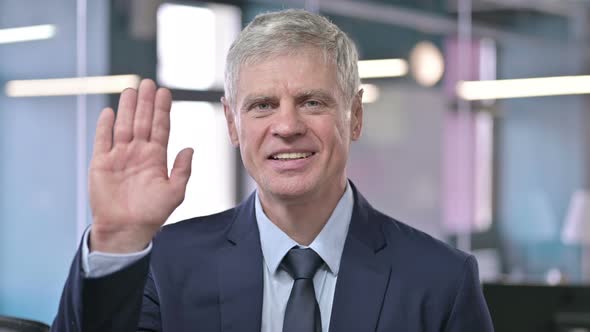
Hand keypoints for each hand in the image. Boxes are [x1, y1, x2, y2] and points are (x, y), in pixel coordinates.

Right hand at [89, 79, 192, 252]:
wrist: (127, 229)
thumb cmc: (152, 213)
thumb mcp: (175, 192)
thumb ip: (182, 170)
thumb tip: (189, 148)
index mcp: (156, 157)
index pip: (160, 127)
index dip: (162, 110)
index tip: (165, 92)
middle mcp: (138, 153)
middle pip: (142, 121)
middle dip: (145, 102)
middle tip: (148, 82)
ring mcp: (119, 156)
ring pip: (124, 126)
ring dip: (127, 108)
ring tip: (131, 89)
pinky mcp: (101, 163)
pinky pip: (103, 140)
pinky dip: (105, 126)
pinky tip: (110, 112)